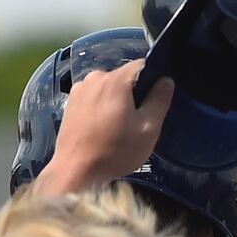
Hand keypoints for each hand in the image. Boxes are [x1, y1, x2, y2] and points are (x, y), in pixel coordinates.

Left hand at [35, 61, 174, 195]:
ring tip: (119, 127)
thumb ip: (159, 100)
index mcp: (115, 80)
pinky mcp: (70, 103)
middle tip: (138, 120)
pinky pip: (94, 97)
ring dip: (117, 100)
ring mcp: (79, 89)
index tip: (156, 100)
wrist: (75, 171)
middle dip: (134, 93)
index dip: (153, 79)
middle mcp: (95, 78)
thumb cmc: (115, 152)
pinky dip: (102, 107)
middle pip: (124, 77)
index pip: (142, 65)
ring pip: (108, 87)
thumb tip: (166, 80)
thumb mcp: (148, 129)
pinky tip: (103, 128)